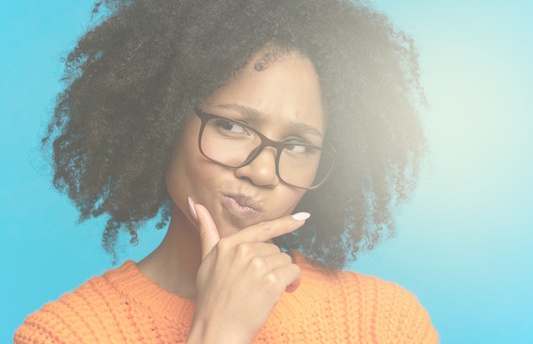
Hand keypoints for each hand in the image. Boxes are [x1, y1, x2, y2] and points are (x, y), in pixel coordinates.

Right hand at [185, 197, 308, 343]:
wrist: (217, 330)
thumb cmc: (211, 299)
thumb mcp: (206, 262)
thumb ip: (206, 232)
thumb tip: (195, 204)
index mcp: (228, 244)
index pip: (262, 229)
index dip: (285, 223)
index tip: (304, 218)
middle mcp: (243, 251)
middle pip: (274, 249)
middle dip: (272, 266)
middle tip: (260, 284)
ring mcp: (257, 266)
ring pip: (285, 261)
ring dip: (283, 275)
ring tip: (267, 291)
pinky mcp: (271, 281)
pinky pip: (294, 273)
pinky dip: (293, 283)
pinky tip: (283, 292)